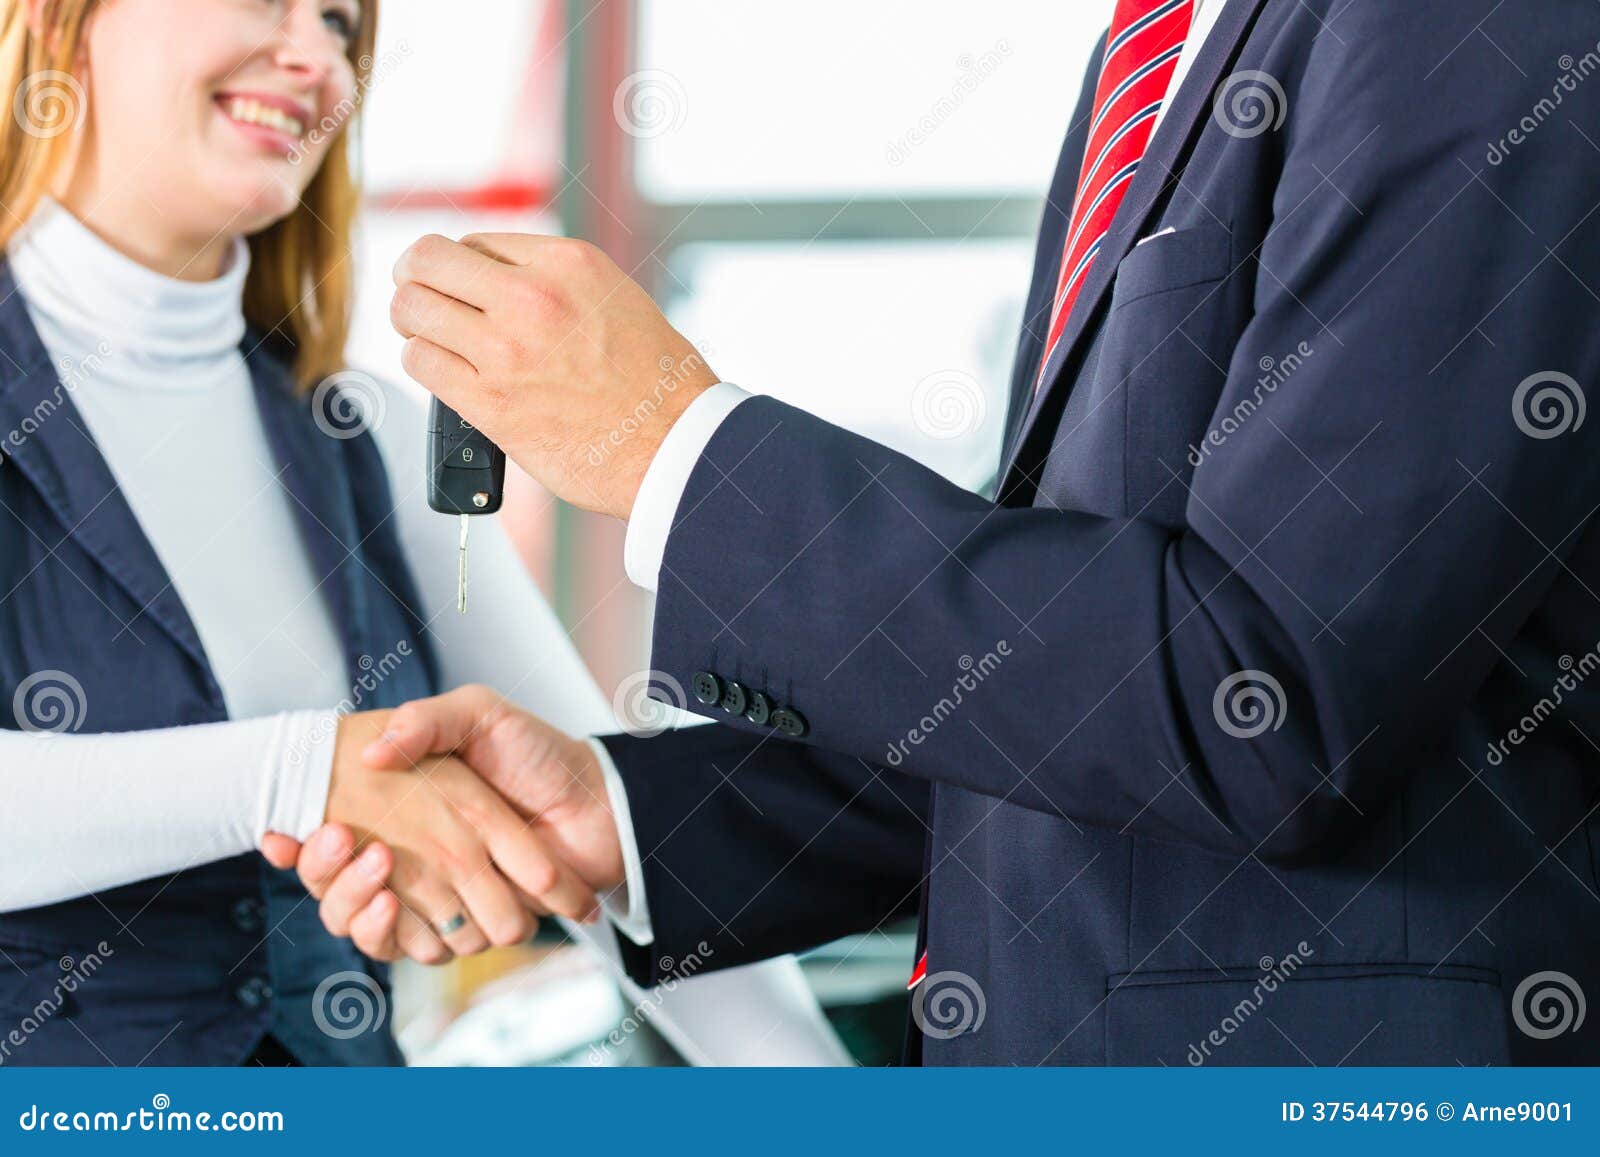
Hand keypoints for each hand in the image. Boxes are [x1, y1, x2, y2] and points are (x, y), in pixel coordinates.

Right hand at [261, 709, 600, 962]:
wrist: (598, 801)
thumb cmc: (538, 754)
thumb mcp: (478, 714)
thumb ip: (426, 720)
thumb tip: (371, 752)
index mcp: (403, 814)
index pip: (328, 841)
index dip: (297, 843)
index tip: (281, 831)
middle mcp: (412, 858)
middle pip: (333, 889)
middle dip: (322, 873)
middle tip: (332, 839)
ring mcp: (438, 896)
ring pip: (364, 925)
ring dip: (353, 902)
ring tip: (372, 864)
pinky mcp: (468, 926)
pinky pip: (414, 949)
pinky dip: (397, 935)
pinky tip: (394, 903)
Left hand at [388, 232, 718, 519]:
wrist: (675, 446)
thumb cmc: (656, 382)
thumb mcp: (614, 298)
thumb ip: (554, 281)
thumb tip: (494, 281)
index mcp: (566, 263)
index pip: (475, 242)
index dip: (464, 269)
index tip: (467, 290)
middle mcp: (531, 296)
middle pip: (426, 261)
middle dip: (417, 280)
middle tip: (426, 302)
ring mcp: (505, 349)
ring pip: (410, 309)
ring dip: (414, 324)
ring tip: (431, 339)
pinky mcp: (489, 401)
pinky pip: (419, 361)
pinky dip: (425, 363)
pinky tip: (448, 374)